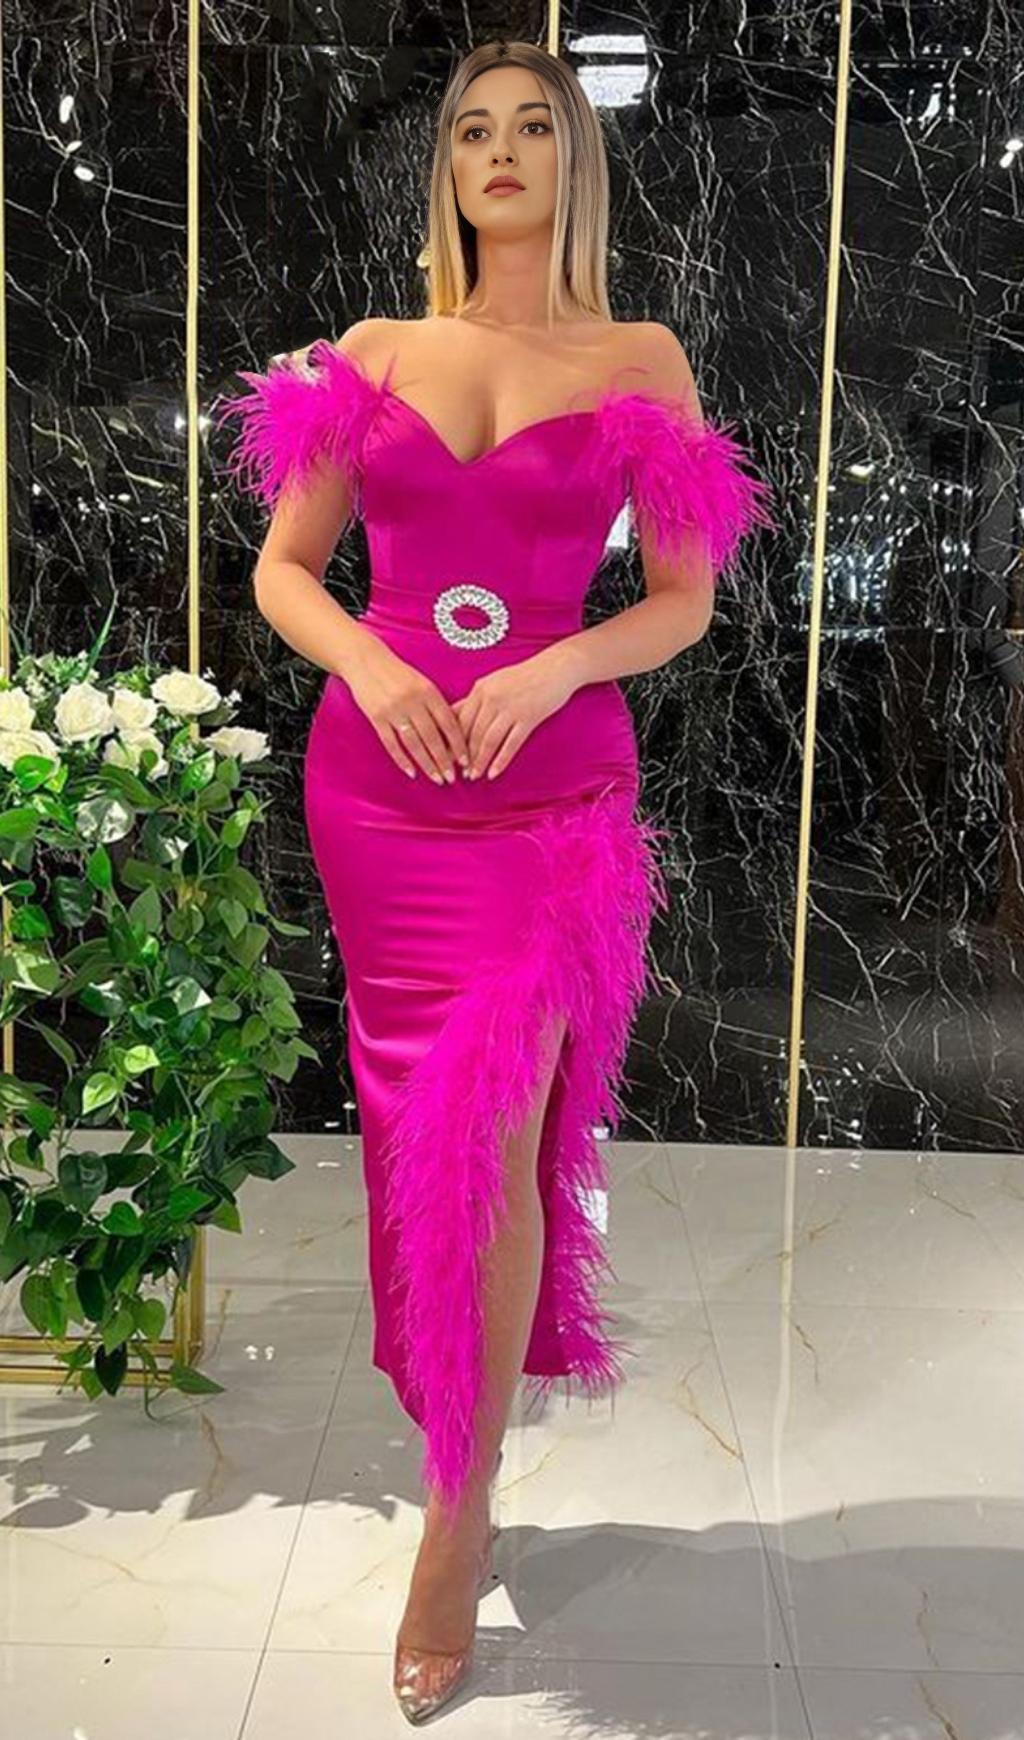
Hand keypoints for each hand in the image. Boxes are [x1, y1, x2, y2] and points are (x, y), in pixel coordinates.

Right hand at [343, 638, 468, 782]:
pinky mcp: (377, 718)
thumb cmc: (397, 673)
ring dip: (426, 764)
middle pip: (432, 737)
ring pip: (414, 743)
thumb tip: (452, 732)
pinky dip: (402, 760)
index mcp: (428, 691)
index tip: (466, 759)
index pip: (448, 722)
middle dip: (444, 760)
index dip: (458, 743)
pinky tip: (411, 772)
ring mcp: (394, 710)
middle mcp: (413, 701)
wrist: (365, 661)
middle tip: (452, 777)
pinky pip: (392, 743)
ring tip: (436, 778)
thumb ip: (436, 704)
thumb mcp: (422, 682)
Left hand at [452, 651, 579, 780]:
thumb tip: (453, 716)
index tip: (447, 757)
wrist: (556, 667)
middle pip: (471, 733)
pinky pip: (511, 744)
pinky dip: (500, 761)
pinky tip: (493, 774)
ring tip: (474, 776)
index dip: (452, 742)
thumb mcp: (494, 682)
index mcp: (480, 689)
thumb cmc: (524, 676)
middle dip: (463, 756)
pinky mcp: (528, 717)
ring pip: (488, 741)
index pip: (459, 720)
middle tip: (459, 773)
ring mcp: (510, 708)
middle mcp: (492, 698)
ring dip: (479, 761)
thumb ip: (474, 699)